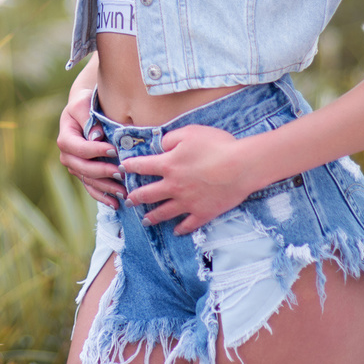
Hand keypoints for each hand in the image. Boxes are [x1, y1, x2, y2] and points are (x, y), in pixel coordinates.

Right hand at [57, 92, 124, 206]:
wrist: (84, 110)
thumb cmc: (85, 104)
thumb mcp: (83, 103)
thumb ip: (87, 117)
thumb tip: (95, 136)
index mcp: (65, 138)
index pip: (80, 148)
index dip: (96, 151)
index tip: (114, 149)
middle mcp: (67, 155)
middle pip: (83, 168)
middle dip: (103, 172)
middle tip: (122, 172)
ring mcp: (75, 167)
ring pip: (89, 181)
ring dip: (106, 188)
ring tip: (124, 192)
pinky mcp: (83, 174)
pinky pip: (91, 188)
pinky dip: (102, 197)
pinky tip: (116, 204)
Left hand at [121, 124, 254, 233]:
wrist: (241, 166)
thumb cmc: (216, 145)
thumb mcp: (189, 132)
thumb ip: (170, 139)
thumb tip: (160, 145)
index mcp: (168, 164)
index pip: (142, 166)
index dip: (130, 167)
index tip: (122, 169)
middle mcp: (173, 186)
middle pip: (147, 194)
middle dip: (135, 197)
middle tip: (128, 200)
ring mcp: (187, 202)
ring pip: (164, 212)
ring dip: (152, 217)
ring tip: (145, 221)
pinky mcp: (203, 213)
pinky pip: (188, 224)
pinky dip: (181, 229)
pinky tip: (176, 231)